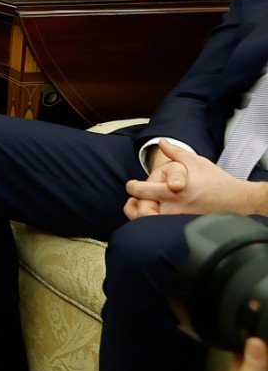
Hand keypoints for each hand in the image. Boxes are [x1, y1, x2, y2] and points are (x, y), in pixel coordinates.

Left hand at [124, 141, 267, 218]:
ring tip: (140, 208)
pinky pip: (162, 229)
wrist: (238, 200)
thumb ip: (176, 152)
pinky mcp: (184, 228)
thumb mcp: (196, 162)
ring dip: (140, 216)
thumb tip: (161, 142)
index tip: (132, 185)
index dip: (131, 187)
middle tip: (133, 200)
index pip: (140, 191)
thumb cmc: (216, 180)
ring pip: (148, 224)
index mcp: (173, 190)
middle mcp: (174, 207)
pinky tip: (154, 216)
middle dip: (132, 205)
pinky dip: (153, 223)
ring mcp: (179, 220)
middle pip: (140, 211)